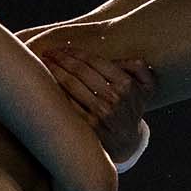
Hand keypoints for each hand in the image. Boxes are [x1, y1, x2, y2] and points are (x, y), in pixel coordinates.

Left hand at [39, 46, 155, 167]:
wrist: (128, 142)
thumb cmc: (132, 108)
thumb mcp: (146, 87)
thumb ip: (138, 67)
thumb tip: (118, 59)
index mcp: (126, 84)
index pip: (94, 60)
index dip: (74, 52)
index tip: (61, 48)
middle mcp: (114, 97)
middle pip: (80, 70)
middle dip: (60, 58)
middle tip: (47, 53)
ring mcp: (100, 113)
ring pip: (71, 84)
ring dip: (54, 71)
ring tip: (43, 63)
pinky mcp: (88, 126)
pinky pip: (67, 104)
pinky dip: (55, 91)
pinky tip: (45, 84)